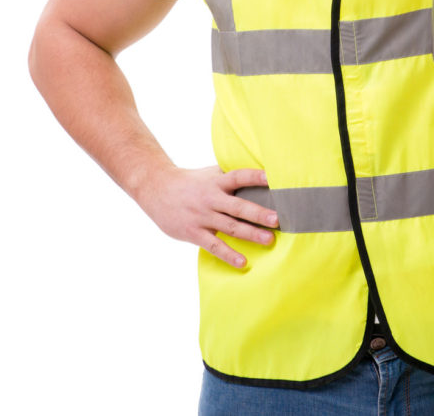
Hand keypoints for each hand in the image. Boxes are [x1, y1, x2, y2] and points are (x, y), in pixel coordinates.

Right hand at [138, 164, 278, 267]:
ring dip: (251, 234)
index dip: (254, 176)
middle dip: (258, 213)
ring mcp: (202, 216)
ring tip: (269, 240)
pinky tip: (243, 262)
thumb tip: (257, 171)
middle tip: (277, 219)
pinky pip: (214, 245)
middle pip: (238, 206)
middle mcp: (210, 198)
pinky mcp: (194, 232)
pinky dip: (229, 254)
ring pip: (230, 227)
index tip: (272, 178)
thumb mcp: (208, 174)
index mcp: (216, 182)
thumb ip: (229, 175)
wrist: (156, 189)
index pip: (238, 177)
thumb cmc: (189, 182)